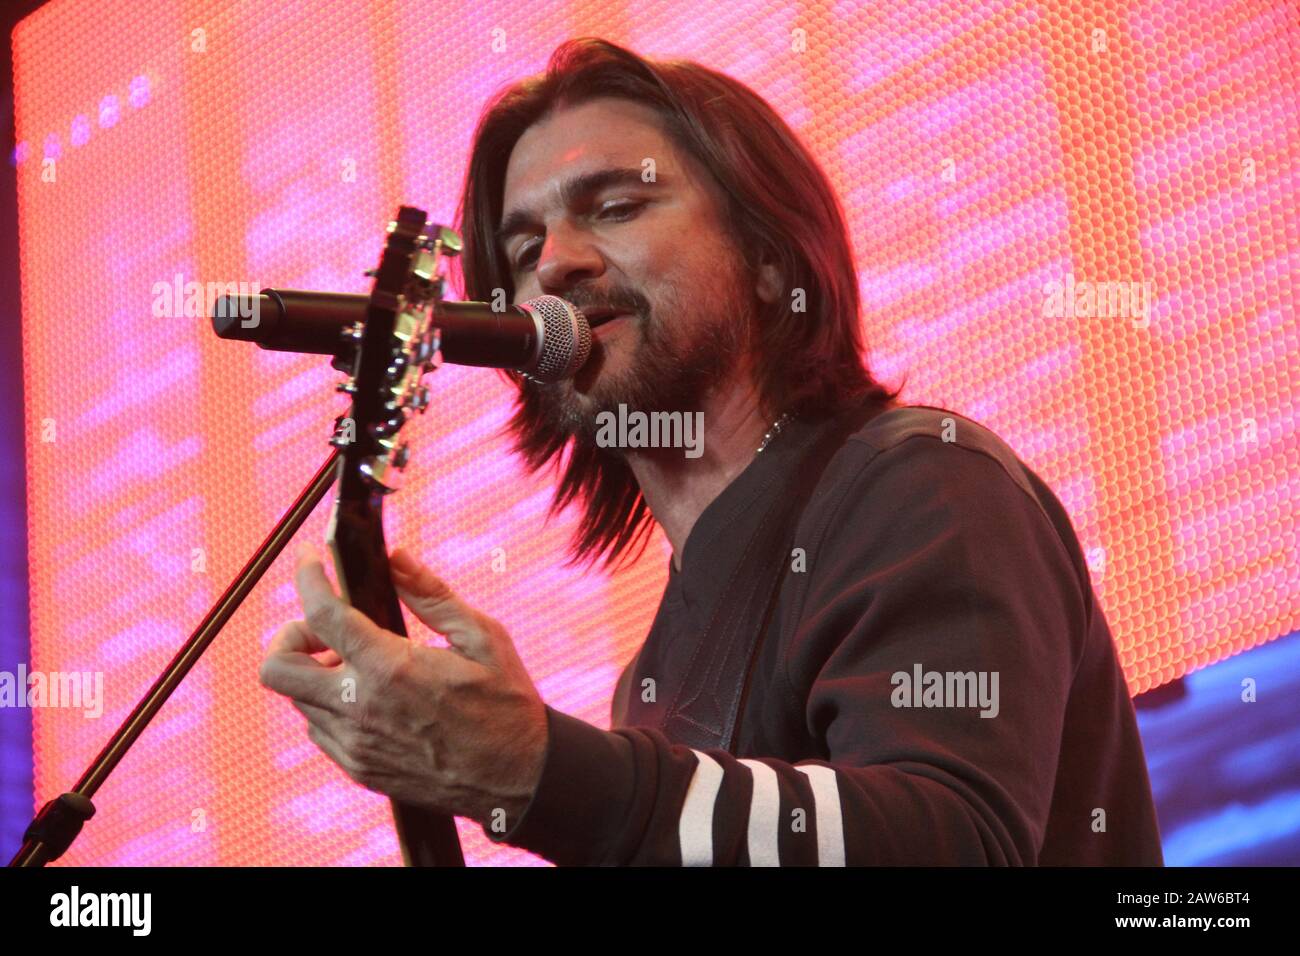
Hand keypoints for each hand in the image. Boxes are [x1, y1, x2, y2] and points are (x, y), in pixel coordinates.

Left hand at [258, 543, 548, 831]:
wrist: (519, 777)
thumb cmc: (507, 702)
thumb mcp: (481, 635)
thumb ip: (431, 594)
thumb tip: (395, 558)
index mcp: (392, 668)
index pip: (323, 614)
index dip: (307, 577)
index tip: (309, 559)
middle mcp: (362, 709)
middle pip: (278, 668)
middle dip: (290, 635)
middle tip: (326, 629)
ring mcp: (356, 745)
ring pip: (297, 699)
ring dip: (316, 671)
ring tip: (360, 662)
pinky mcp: (360, 769)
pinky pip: (319, 729)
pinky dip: (330, 704)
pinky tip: (369, 696)